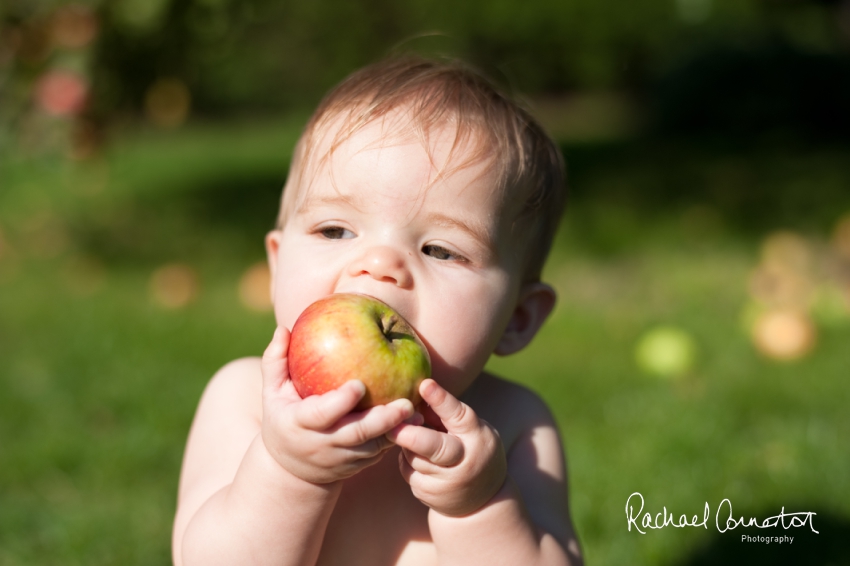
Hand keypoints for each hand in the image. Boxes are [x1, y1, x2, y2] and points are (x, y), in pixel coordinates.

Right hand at [260, 327, 416, 483]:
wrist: (292, 470)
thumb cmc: (283, 418)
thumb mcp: (272, 394)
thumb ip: (275, 361)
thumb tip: (283, 328)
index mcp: (299, 425)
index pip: (321, 415)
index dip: (340, 403)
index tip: (359, 385)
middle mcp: (322, 444)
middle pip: (355, 434)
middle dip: (381, 420)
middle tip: (405, 402)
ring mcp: (342, 458)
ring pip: (372, 447)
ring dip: (395, 431)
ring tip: (417, 413)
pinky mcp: (357, 465)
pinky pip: (380, 452)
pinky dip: (397, 438)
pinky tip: (416, 421)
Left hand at [387, 379, 506, 516]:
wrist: (483, 499)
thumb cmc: (472, 449)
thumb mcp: (470, 429)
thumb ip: (446, 414)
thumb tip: (416, 393)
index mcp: (476, 436)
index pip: (459, 415)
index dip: (441, 399)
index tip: (425, 384)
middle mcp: (464, 461)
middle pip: (433, 446)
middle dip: (409, 435)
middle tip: (390, 424)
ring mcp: (446, 483)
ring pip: (413, 458)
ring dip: (407, 445)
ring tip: (413, 438)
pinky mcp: (430, 495)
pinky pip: (407, 472)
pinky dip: (407, 461)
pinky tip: (418, 459)